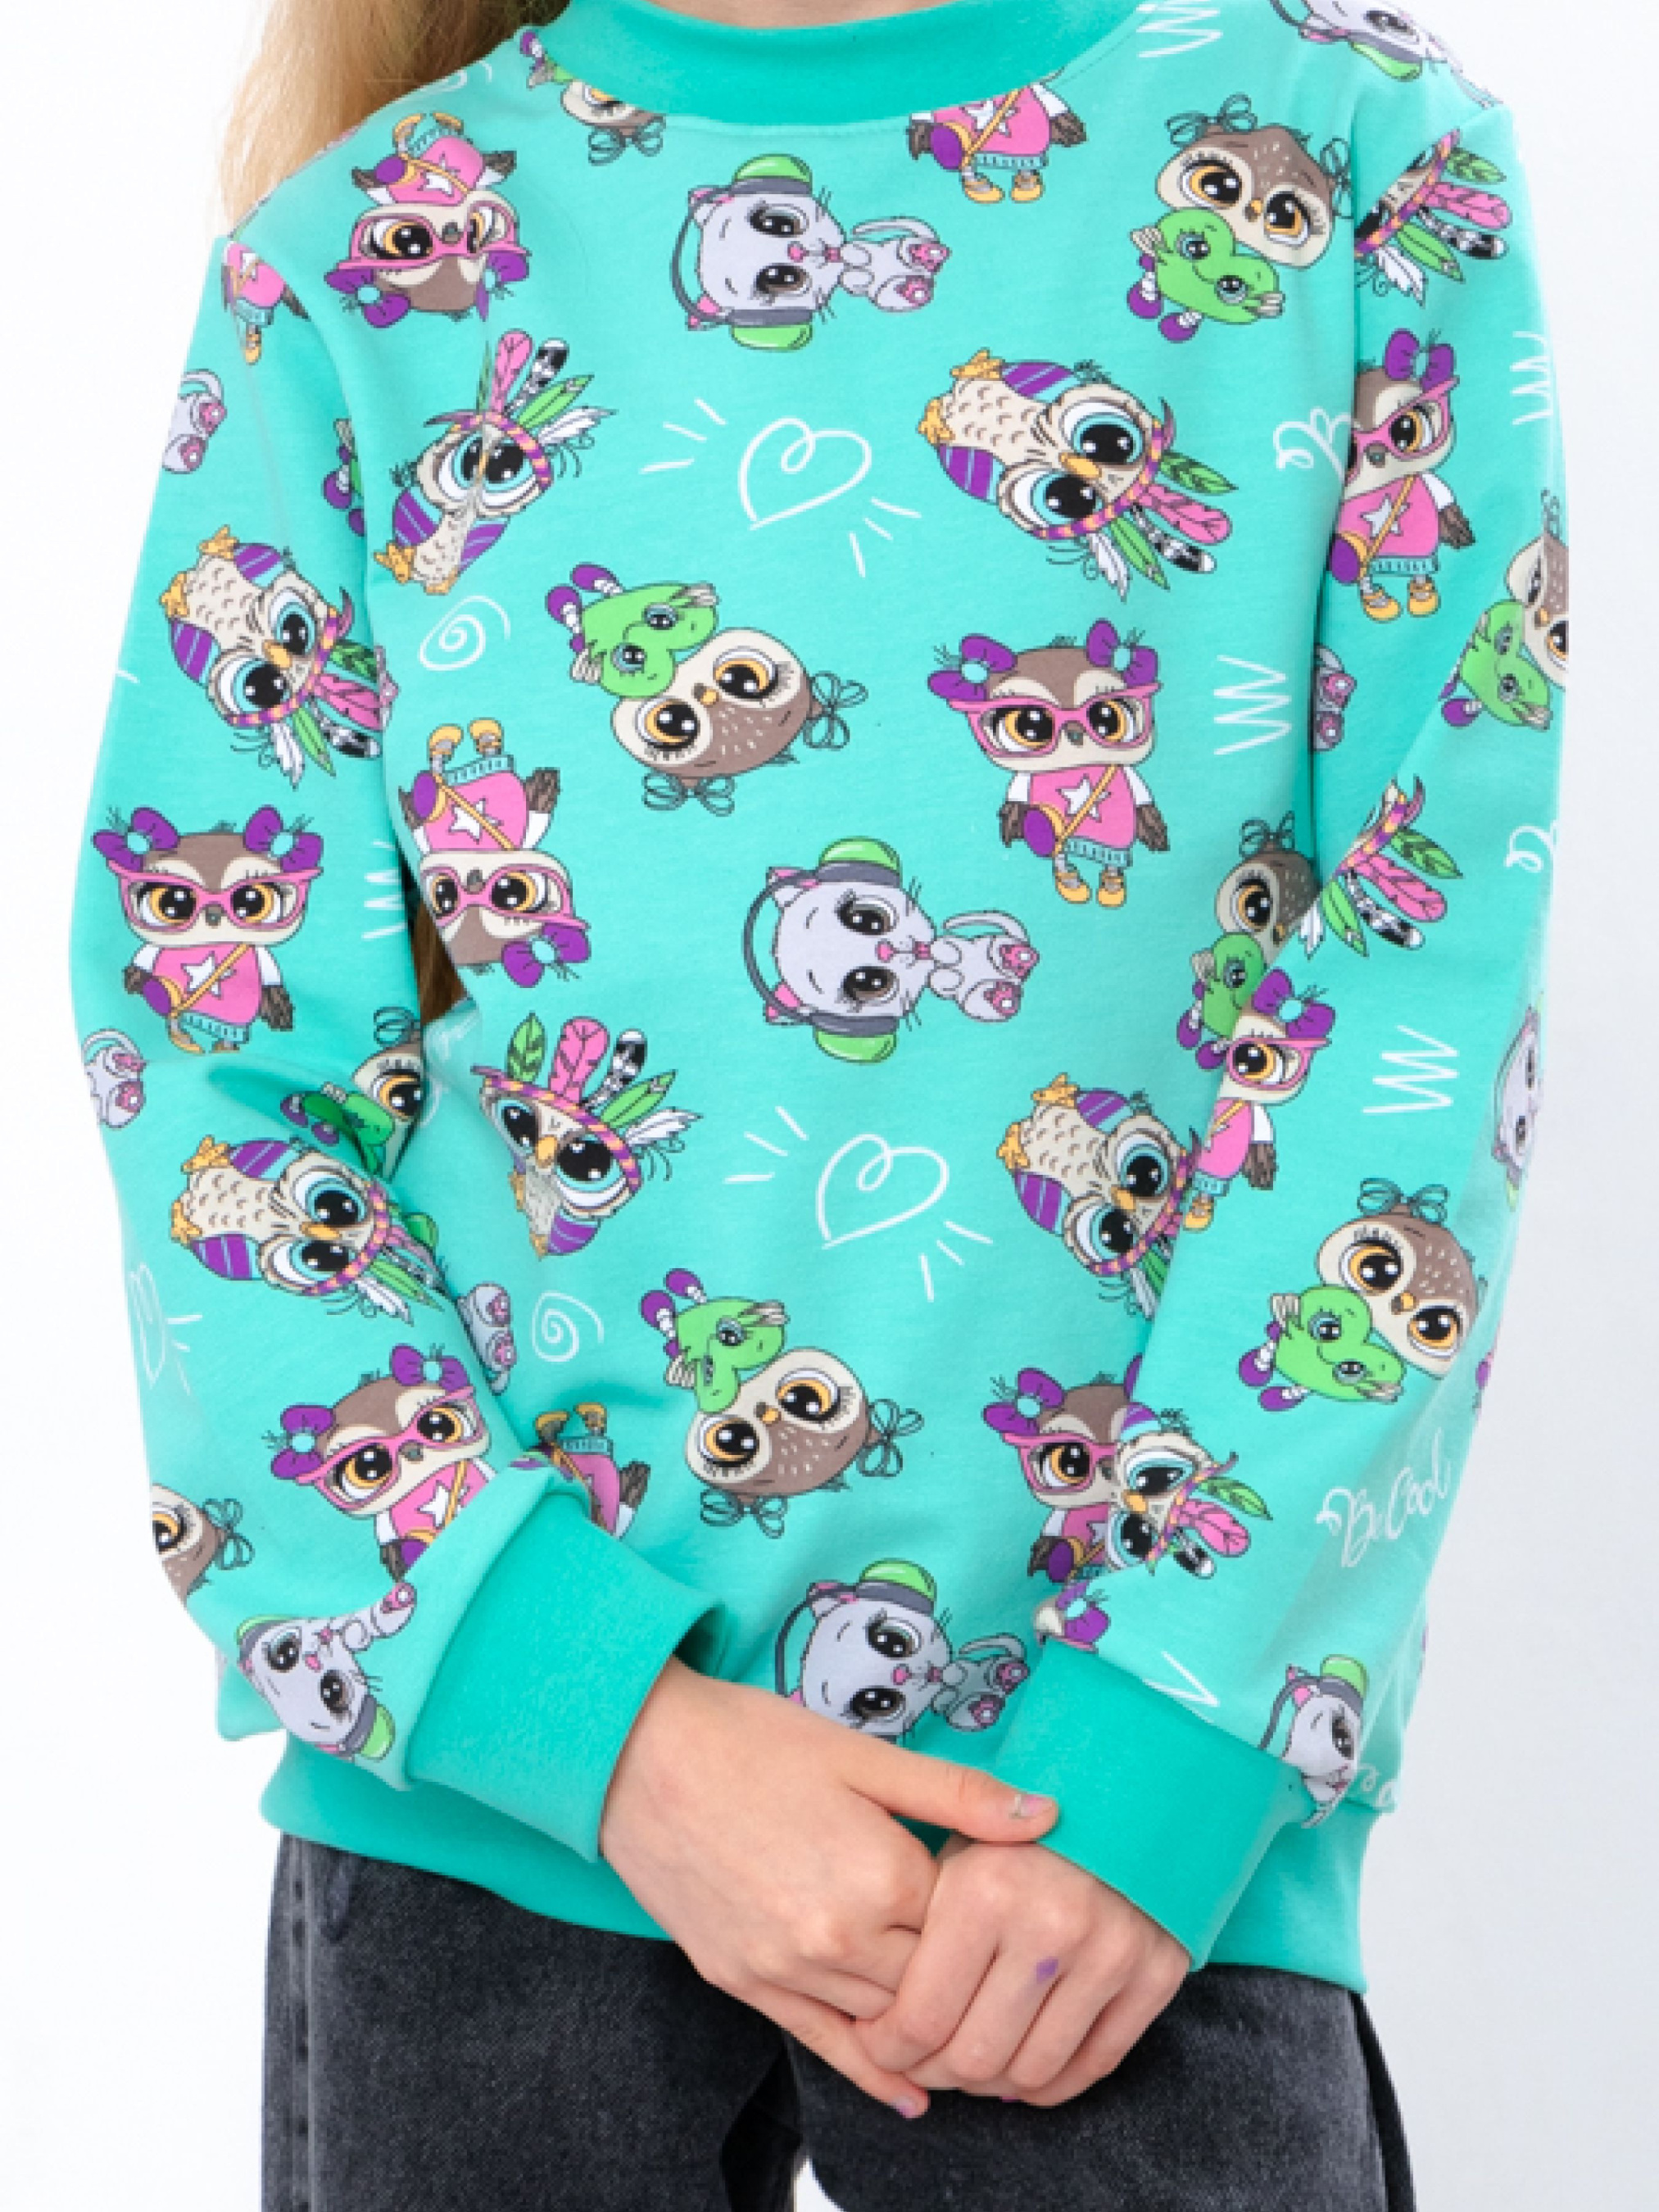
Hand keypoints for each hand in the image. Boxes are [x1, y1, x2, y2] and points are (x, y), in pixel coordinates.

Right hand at [599, 1660, 1057, 2113]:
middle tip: (1004, 1977)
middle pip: (932, 1981)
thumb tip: (1047, 1817)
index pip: (967, 1925)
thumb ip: (958, 1795)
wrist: (639, 1756)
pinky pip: (822, 2043)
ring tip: (973, 2034)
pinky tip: (907, 2096)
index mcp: (881, 1873)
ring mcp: (787, 1969)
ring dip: (925, 2023)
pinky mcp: (745, 1983)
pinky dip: (869, 2072)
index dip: (988, 1914)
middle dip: (965, 1976)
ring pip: (884, 2019)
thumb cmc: (753, 1741)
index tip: (1007, 1905)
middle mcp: (838, 1936)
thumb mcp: (864, 1755)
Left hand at [855, 1835, 1186, 2106]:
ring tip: (971, 2063)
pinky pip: (1095, 2065)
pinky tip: (1022, 2064)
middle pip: (975, 2057)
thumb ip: (915, 1929)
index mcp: (985, 1890)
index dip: (890, 2048)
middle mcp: (1050, 1925)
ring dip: (992, 2084)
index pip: (922, 2018)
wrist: (1123, 1791)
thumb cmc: (1014, 1831)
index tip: (881, 2044)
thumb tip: (884, 2027)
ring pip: (1033, 2073)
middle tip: (922, 2060)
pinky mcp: (1155, 1972)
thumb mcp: (952, 1846)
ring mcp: (1110, 1952)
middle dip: (936, 2071)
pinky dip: (1051, 2083)